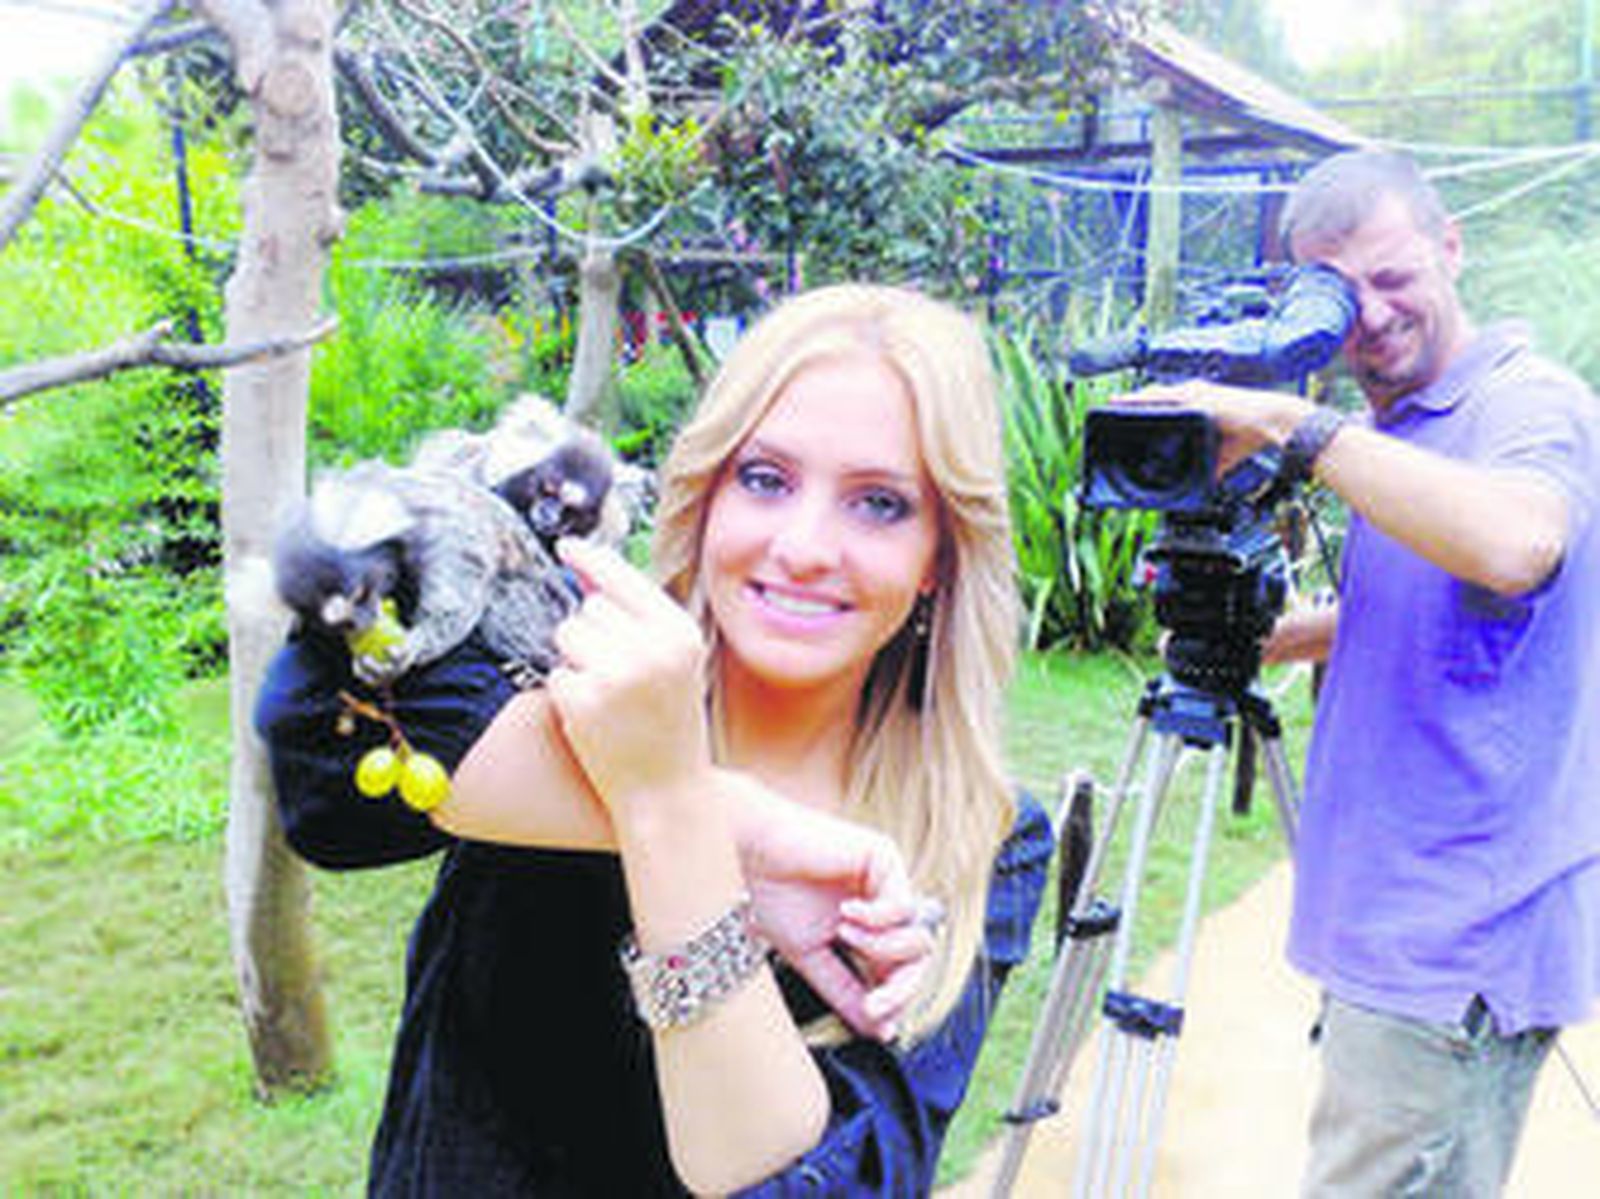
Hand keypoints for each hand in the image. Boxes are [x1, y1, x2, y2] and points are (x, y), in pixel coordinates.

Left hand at [545, 539, 711, 811]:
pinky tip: (596, 718)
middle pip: (589, 608)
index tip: (568, 547)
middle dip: (592, 634)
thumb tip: (583, 568)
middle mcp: (651, 648)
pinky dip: (567, 694)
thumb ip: (635, 615)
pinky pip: (556, 674)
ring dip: (577, 660)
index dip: (592, 559)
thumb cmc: (668, 723)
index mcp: (679, 633)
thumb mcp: (672, 661)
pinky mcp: (583, 701)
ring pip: (567, 635)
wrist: (668, 792)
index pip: (623, 579)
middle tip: (619, 676)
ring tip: (608, 694)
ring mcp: (616, 675)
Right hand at [730, 777, 937, 1040]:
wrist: (748, 853)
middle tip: (874, 1005)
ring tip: (844, 936)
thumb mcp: (810, 957)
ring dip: (883, 949)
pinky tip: (846, 913)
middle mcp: (883, 903)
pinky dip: (877, 919)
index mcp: (868, 928)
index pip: (901, 970)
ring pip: (918, 934)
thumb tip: (881, 1030)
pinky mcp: (884, 856)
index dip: (896, 999)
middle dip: (902, 988)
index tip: (876, 1020)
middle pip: (919, 957)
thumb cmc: (771, 896)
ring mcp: (886, 879)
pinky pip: (902, 904)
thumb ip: (846, 991)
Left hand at [1113, 381, 1307, 476]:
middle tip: (1110, 410)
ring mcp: (1194, 392)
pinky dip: (1144, 401)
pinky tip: (1128, 404)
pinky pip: (1163, 397)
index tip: (1125, 416)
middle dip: (1132, 403)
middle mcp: (1193, 393)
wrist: (1275, 421)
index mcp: (1198, 403)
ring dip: (1132, 400)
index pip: (1164, 403)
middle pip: (1154, 397)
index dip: (1144, 408)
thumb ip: (1210, 466)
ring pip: (1154, 394)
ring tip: (1111, 406)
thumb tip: (1203, 483)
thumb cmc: (1252, 434)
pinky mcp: (1197, 397)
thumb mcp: (1223, 455)